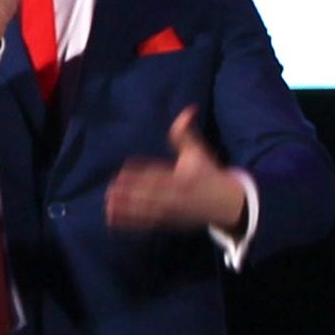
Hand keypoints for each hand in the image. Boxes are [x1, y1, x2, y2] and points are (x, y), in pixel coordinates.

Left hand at [105, 107, 251, 234]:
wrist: (226, 204)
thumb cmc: (209, 174)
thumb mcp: (198, 152)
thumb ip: (185, 134)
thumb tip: (188, 110)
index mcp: (183, 179)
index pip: (159, 176)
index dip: (141, 174)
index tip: (123, 171)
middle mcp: (176, 197)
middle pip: (150, 196)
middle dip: (130, 195)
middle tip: (110, 191)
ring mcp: (172, 212)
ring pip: (146, 212)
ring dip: (126, 210)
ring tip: (108, 206)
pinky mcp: (169, 223)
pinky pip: (146, 224)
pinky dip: (129, 223)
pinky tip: (112, 220)